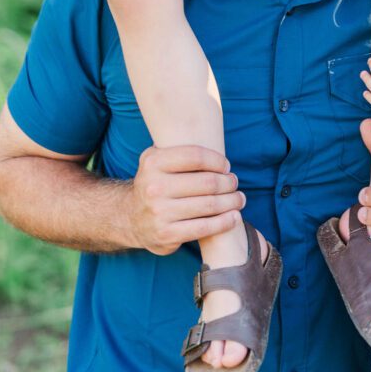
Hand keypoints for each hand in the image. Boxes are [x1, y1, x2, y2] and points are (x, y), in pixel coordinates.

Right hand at [129, 145, 244, 254]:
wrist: (131, 219)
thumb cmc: (155, 184)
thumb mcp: (155, 161)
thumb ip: (176, 148)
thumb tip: (211, 136)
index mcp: (153, 163)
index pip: (196, 156)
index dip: (217, 161)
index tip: (226, 167)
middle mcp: (154, 187)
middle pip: (208, 182)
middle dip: (228, 182)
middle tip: (234, 183)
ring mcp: (160, 213)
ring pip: (210, 205)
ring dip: (232, 201)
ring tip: (239, 199)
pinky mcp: (167, 235)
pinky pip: (205, 227)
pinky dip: (225, 222)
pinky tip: (234, 217)